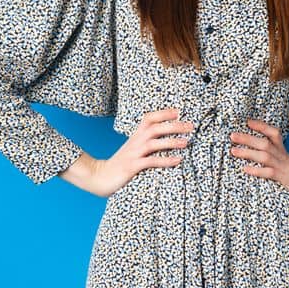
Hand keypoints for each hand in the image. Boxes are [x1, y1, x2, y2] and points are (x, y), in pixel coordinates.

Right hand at [63, 107, 192, 197]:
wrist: (98, 176)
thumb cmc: (119, 164)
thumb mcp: (132, 150)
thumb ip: (145, 143)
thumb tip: (165, 140)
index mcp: (134, 137)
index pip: (148, 118)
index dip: (163, 113)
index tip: (178, 111)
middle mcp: (134, 142)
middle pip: (154, 128)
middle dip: (173, 125)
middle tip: (190, 126)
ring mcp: (132, 154)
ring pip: (153, 143)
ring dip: (171, 141)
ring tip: (186, 142)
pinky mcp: (131, 167)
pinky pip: (150, 162)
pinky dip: (164, 160)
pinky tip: (177, 160)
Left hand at [230, 118, 288, 210]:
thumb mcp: (286, 166)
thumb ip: (274, 160)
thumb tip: (254, 156)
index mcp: (284, 153)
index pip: (274, 134)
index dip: (261, 126)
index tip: (247, 122)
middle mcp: (284, 158)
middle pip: (265, 143)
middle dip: (247, 138)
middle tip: (232, 136)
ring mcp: (285, 168)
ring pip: (265, 156)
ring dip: (248, 152)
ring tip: (233, 151)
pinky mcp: (286, 180)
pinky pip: (270, 173)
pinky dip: (257, 170)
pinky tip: (246, 169)